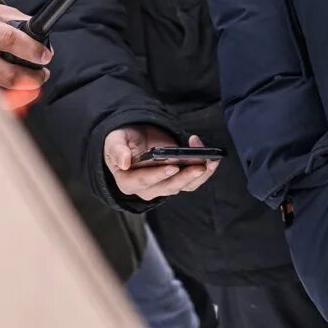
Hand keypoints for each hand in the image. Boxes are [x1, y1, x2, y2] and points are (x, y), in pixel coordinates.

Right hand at [0, 0, 51, 98]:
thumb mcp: (2, 13)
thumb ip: (25, 27)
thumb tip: (46, 48)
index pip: (8, 39)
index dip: (30, 49)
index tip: (45, 56)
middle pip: (5, 72)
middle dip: (31, 77)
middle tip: (43, 74)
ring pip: (0, 90)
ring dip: (23, 91)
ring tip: (34, 83)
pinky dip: (11, 101)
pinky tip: (21, 95)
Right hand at [104, 127, 219, 200]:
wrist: (135, 139)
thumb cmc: (123, 141)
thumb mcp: (114, 140)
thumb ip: (117, 149)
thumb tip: (123, 162)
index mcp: (128, 182)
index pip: (143, 182)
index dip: (157, 175)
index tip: (172, 167)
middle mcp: (147, 189)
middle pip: (167, 187)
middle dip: (184, 177)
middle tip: (198, 165)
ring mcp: (164, 186)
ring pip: (183, 186)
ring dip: (199, 175)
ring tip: (209, 160)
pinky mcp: (177, 180)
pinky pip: (192, 181)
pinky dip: (204, 171)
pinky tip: (212, 159)